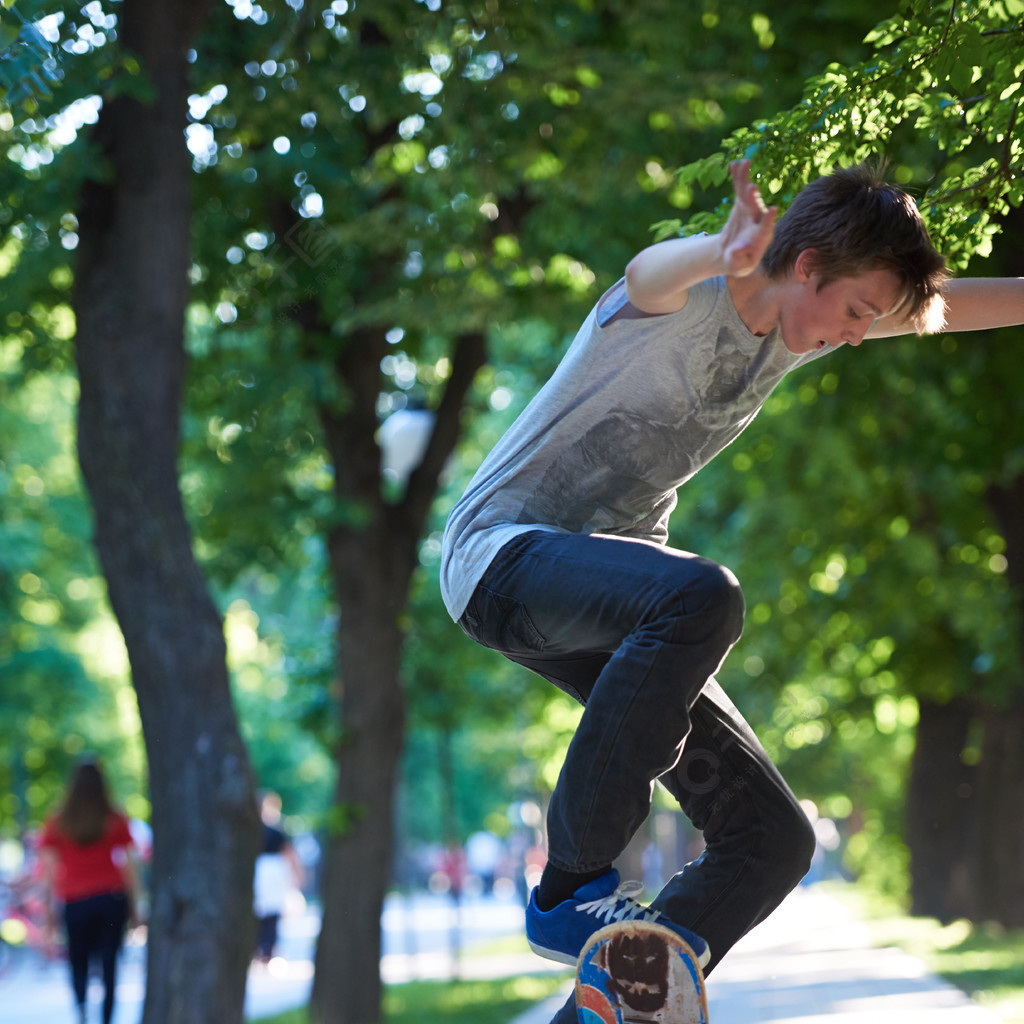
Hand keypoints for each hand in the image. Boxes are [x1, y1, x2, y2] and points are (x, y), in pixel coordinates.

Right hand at [719, 160, 776, 276]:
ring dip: (745, 178)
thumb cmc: (737, 263)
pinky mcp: (741, 204)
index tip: (773, 210)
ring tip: (744, 163)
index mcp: (761, 237)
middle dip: (753, 198)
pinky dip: (736, 177)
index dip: (769, 220)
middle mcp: (758, 220)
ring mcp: (750, 210)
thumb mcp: (737, 266)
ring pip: (747, 193)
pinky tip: (733, 164)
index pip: (766, 228)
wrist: (732, 253)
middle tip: (751, 187)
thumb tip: (742, 246)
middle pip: (756, 207)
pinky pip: (738, 189)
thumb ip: (739, 257)